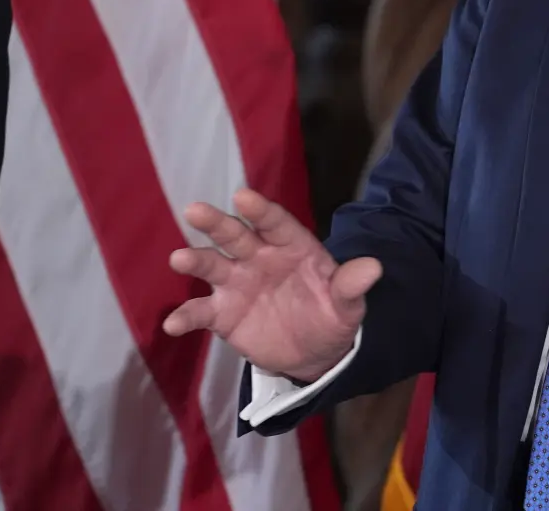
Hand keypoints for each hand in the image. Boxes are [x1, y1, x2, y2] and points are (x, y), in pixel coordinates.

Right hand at [162, 189, 379, 381]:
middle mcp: (260, 258)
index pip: (276, 223)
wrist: (315, 351)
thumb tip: (374, 268)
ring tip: (180, 258)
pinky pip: (201, 313)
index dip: (260, 210)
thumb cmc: (332, 313)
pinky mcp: (223, 314)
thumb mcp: (347, 303)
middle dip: (217, 223)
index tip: (242, 197)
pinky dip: (186, 317)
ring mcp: (238, 284)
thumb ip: (352, 285)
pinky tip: (173, 324)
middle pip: (236, 236)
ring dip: (196, 261)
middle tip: (195, 210)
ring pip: (213, 266)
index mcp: (292, 246)